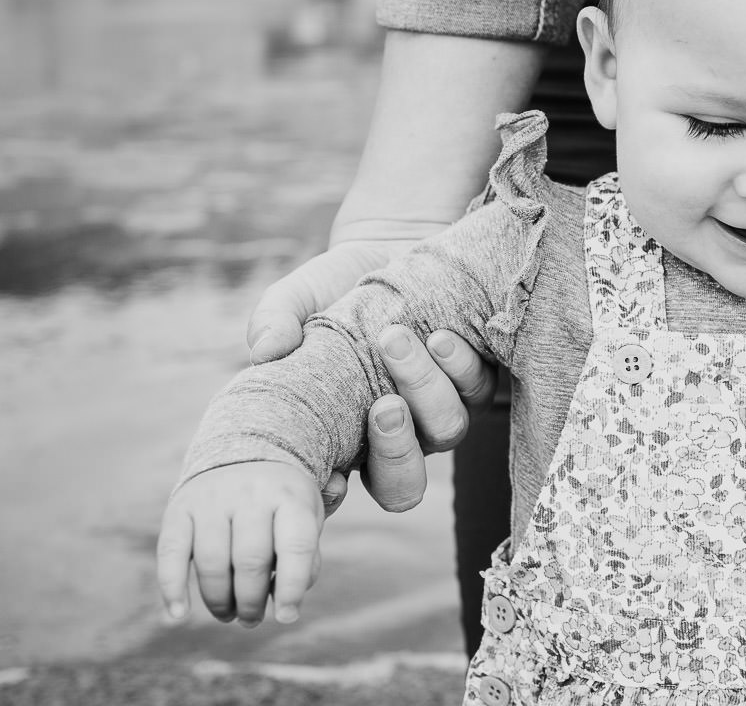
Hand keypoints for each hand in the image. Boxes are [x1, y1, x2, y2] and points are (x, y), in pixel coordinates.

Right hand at [156, 462, 323, 625]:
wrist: (246, 452)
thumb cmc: (282, 503)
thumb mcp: (306, 520)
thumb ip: (304, 559)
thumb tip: (285, 605)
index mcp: (291, 497)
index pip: (296, 547)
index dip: (293, 587)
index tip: (287, 617)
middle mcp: (251, 493)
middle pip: (251, 561)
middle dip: (251, 602)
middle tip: (251, 620)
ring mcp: (213, 498)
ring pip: (213, 562)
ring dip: (219, 601)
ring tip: (229, 615)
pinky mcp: (180, 507)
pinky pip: (171, 552)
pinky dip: (172, 587)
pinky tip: (179, 615)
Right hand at [243, 237, 496, 515]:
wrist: (389, 250)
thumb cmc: (334, 288)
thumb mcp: (296, 299)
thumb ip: (274, 322)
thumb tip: (266, 350)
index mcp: (343, 438)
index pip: (339, 492)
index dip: (334, 495)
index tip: (333, 476)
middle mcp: (396, 438)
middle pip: (404, 483)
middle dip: (396, 450)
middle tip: (384, 405)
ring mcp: (439, 412)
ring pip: (446, 431)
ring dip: (425, 390)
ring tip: (397, 340)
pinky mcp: (475, 380)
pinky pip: (480, 391)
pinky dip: (461, 367)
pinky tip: (441, 336)